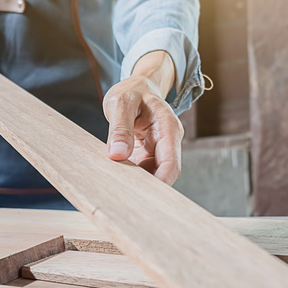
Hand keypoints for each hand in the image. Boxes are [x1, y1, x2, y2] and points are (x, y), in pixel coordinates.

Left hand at [103, 51, 183, 184]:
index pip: (170, 163)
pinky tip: (116, 180)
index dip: (160, 183)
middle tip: (125, 200)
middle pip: (164, 173)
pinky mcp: (148, 154)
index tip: (143, 196)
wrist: (136, 87)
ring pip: (152, 175)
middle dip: (148, 188)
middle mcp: (168, 141)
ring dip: (137, 183)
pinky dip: (130, 176)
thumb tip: (118, 155)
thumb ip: (120, 128)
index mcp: (168, 128)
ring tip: (117, 191)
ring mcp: (158, 149)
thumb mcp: (121, 103)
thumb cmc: (131, 92)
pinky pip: (142, 170)